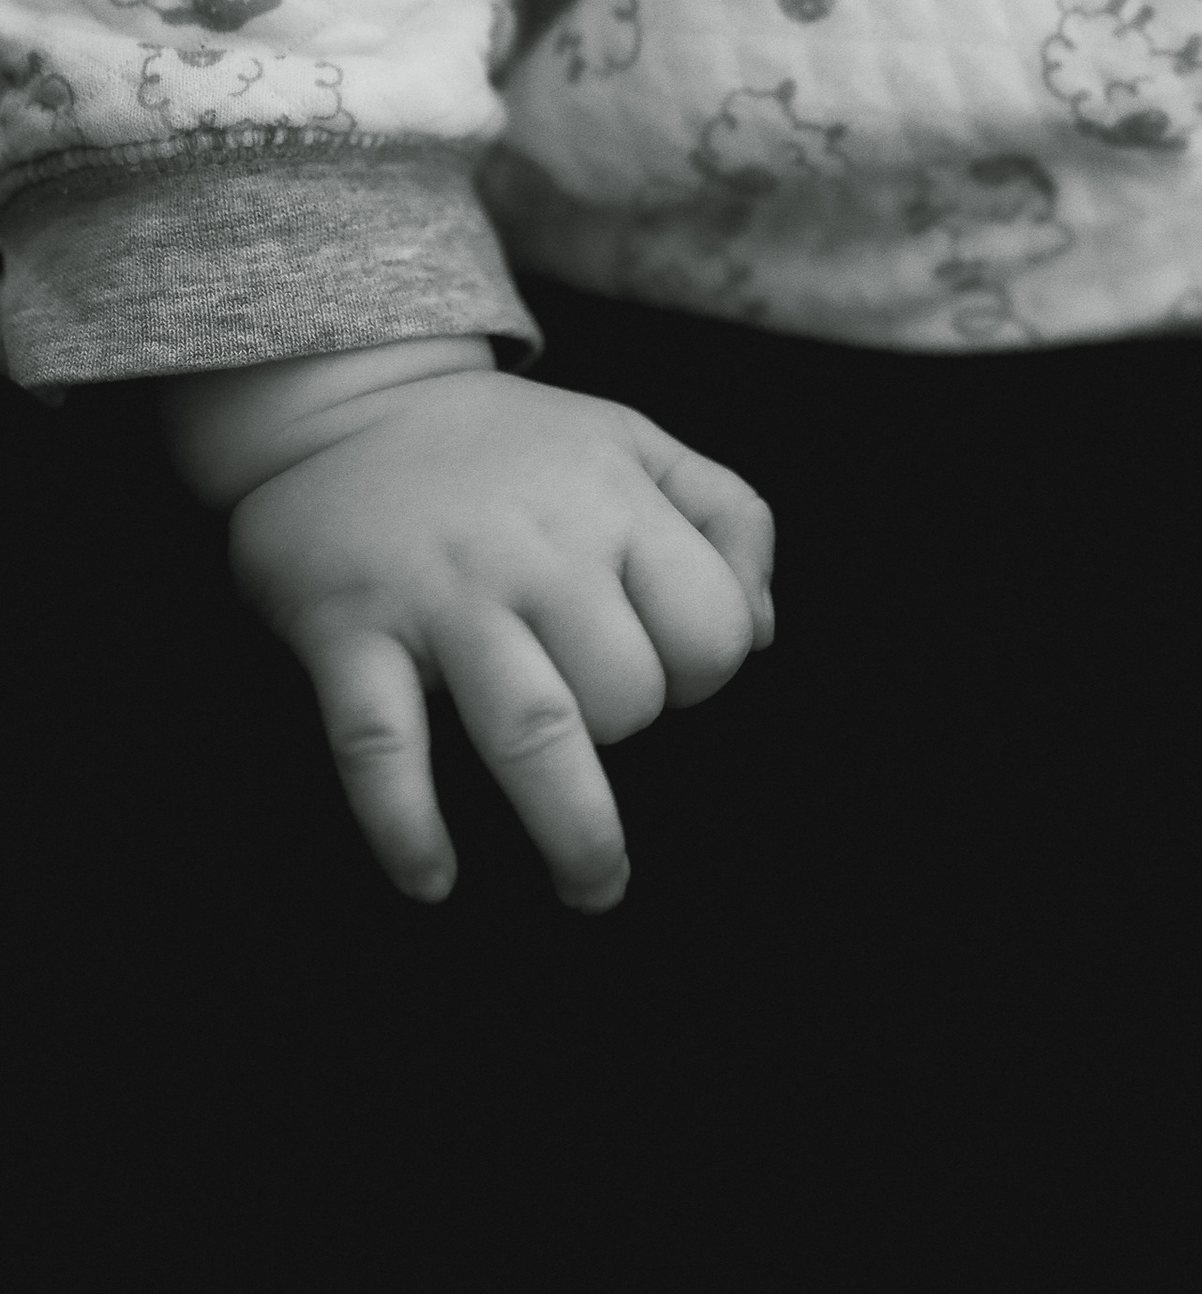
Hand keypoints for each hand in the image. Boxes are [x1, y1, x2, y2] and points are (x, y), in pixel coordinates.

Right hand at [169, 342, 775, 909]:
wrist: (349, 402)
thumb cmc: (514, 447)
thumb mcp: (637, 441)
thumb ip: (728, 519)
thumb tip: (763, 636)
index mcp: (616, 499)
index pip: (711, 628)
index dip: (703, 676)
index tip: (668, 681)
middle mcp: (537, 546)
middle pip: (628, 694)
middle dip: (631, 737)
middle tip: (602, 738)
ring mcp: (442, 592)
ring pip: (532, 731)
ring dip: (572, 831)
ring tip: (592, 892)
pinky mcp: (347, 630)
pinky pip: (380, 747)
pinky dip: (408, 827)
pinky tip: (435, 880)